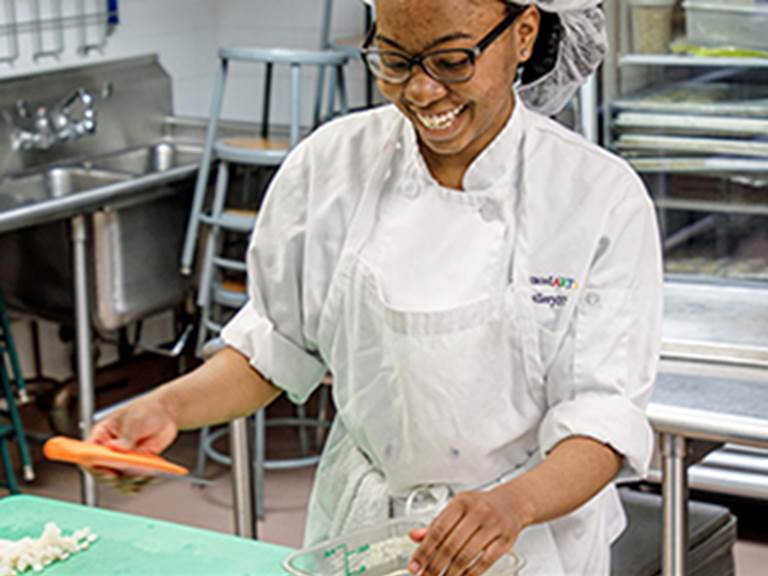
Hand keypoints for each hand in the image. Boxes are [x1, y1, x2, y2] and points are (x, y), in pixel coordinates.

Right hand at [85, 392, 178, 487]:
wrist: (166, 412)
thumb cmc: (146, 409)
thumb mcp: (135, 420)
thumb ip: (126, 436)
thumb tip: (115, 448)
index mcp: (102, 435)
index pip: (89, 453)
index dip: (94, 466)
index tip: (108, 472)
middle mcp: (109, 449)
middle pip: (102, 471)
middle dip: (114, 477)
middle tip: (128, 475)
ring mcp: (122, 458)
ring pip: (119, 478)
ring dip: (129, 480)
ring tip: (142, 474)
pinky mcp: (136, 464)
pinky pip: (134, 478)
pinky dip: (140, 480)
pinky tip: (149, 475)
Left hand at [407, 488, 526, 575]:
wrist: (512, 503)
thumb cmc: (480, 506)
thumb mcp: (457, 508)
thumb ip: (436, 523)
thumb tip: (414, 536)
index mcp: (461, 503)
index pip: (438, 530)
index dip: (424, 551)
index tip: (414, 566)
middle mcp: (477, 512)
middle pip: (450, 545)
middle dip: (435, 566)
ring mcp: (492, 527)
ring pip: (466, 556)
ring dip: (450, 573)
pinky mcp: (505, 541)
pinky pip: (484, 562)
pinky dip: (470, 574)